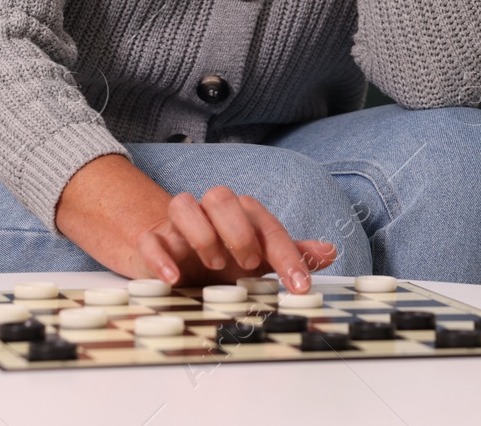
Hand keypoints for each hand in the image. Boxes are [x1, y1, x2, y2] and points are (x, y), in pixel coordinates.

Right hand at [129, 186, 337, 292]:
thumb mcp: (258, 258)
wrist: (171, 258)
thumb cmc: (221, 255)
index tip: (300, 284)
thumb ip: (290, 253)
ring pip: (183, 205)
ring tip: (215, 265)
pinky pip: (150, 239)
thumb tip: (330, 250)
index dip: (286, 253)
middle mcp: (208, 213)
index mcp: (238, 214)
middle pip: (219, 197)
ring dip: (201, 233)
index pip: (265, 223)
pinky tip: (173, 278)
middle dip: (238, 229)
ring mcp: (177, 226)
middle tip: (248, 263)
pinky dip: (160, 256)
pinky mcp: (151, 242)